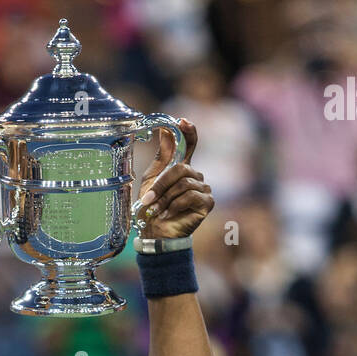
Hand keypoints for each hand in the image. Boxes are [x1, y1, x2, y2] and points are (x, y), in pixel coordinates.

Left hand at [137, 120, 212, 240]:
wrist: (156, 234)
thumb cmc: (153, 208)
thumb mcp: (152, 179)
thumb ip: (162, 156)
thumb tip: (165, 129)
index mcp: (183, 168)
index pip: (191, 144)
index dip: (189, 132)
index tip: (182, 121)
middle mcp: (196, 177)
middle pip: (181, 168)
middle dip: (162, 184)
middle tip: (149, 200)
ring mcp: (203, 189)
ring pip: (184, 183)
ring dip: (166, 198)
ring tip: (156, 211)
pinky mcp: (207, 203)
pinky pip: (190, 195)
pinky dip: (175, 205)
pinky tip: (168, 214)